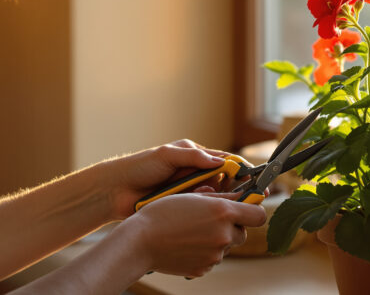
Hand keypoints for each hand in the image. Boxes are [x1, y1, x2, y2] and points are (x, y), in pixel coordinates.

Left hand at [103, 139, 253, 219]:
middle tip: (236, 196)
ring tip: (203, 199)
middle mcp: (195, 174)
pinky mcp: (183, 209)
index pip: (226, 161)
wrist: (115, 191)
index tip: (254, 179)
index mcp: (195, 157)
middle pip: (224, 182)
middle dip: (231, 189)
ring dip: (213, 200)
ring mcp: (189, 192)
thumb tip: (219, 161)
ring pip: (214, 198)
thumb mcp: (166, 155)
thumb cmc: (139, 167)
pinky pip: (200, 211)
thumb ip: (192, 156)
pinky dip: (203, 212)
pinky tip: (199, 212)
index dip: (242, 170)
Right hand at [120, 192, 266, 277]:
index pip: (258, 215)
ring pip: (226, 246)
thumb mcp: (193, 196)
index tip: (246, 208)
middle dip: (232, 226)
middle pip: (243, 232)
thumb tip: (242, 196)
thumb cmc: (163, 213)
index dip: (253, 211)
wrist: (140, 241)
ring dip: (217, 239)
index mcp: (223, 212)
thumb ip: (222, 197)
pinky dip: (204, 252)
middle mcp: (223, 235)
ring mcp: (214, 255)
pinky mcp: (203, 269)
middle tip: (210, 220)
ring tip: (192, 232)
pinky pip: (212, 259)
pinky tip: (186, 244)